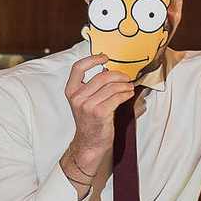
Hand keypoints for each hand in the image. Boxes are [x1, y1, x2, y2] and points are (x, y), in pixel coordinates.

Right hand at [60, 54, 136, 182]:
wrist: (89, 144)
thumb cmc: (90, 122)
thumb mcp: (85, 102)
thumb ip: (92, 86)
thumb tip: (106, 71)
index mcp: (71, 91)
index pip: (78, 67)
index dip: (92, 59)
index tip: (105, 57)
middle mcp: (77, 97)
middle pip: (101, 76)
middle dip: (118, 75)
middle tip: (126, 78)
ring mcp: (87, 105)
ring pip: (111, 87)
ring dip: (124, 86)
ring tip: (129, 87)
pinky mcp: (99, 112)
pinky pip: (117, 97)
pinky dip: (126, 94)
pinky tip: (128, 95)